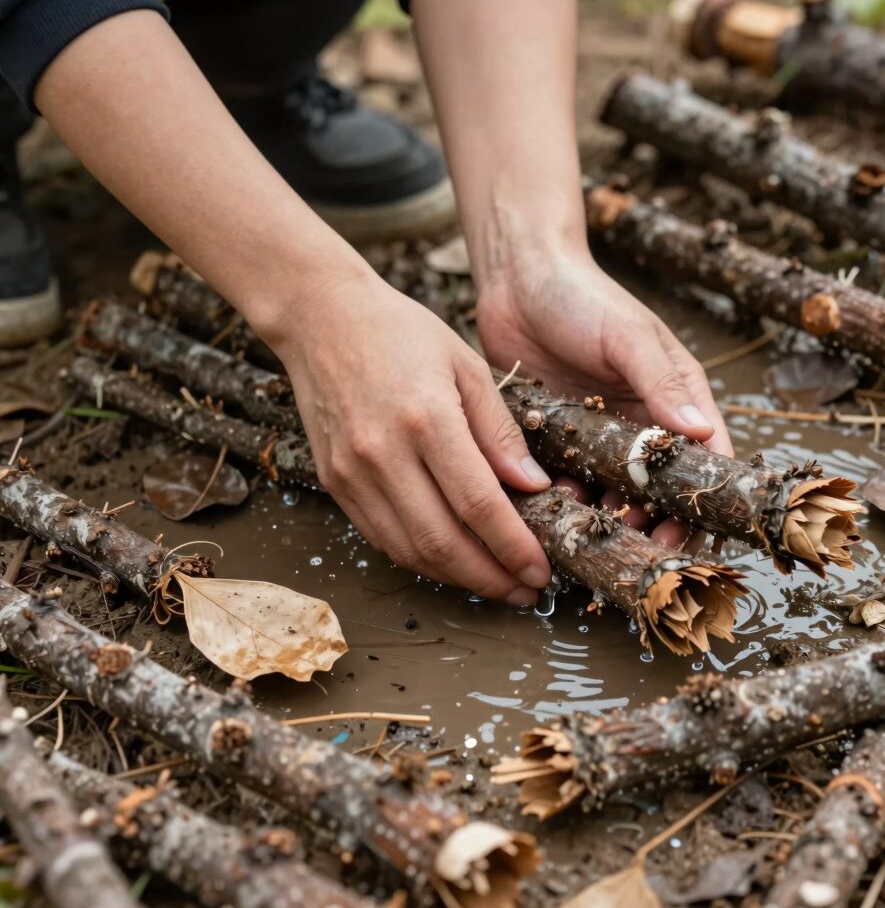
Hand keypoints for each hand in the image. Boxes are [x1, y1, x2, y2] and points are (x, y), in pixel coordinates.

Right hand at [270, 270, 553, 603]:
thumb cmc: (401, 332)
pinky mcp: (333, 482)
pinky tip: (452, 560)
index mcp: (426, 419)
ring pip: (410, 551)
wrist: (320, 317)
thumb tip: (533, 486)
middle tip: (525, 590)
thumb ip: (500, 432)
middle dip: (491, 578)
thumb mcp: (467, 366)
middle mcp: (383, 454)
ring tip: (495, 583)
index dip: (513, 547)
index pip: (478, 504)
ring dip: (457, 578)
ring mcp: (352, 473)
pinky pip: (382, 538)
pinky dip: (420, 559)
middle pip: (443, 542)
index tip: (540, 570)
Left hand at [476, 250, 731, 545]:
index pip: (703, 460)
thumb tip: (702, 431)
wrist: (517, 279)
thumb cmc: (582, 296)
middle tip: (628, 547)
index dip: (698, 503)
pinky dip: (562, 499)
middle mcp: (640, 422)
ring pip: (610, 493)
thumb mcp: (627, 335)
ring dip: (603, 517)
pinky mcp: (557, 437)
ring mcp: (598, 433)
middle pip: (657, 490)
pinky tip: (549, 509)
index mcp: (674, 398)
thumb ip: (661, 381)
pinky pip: (565, 480)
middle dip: (648, 522)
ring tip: (586, 530)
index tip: (684, 540)